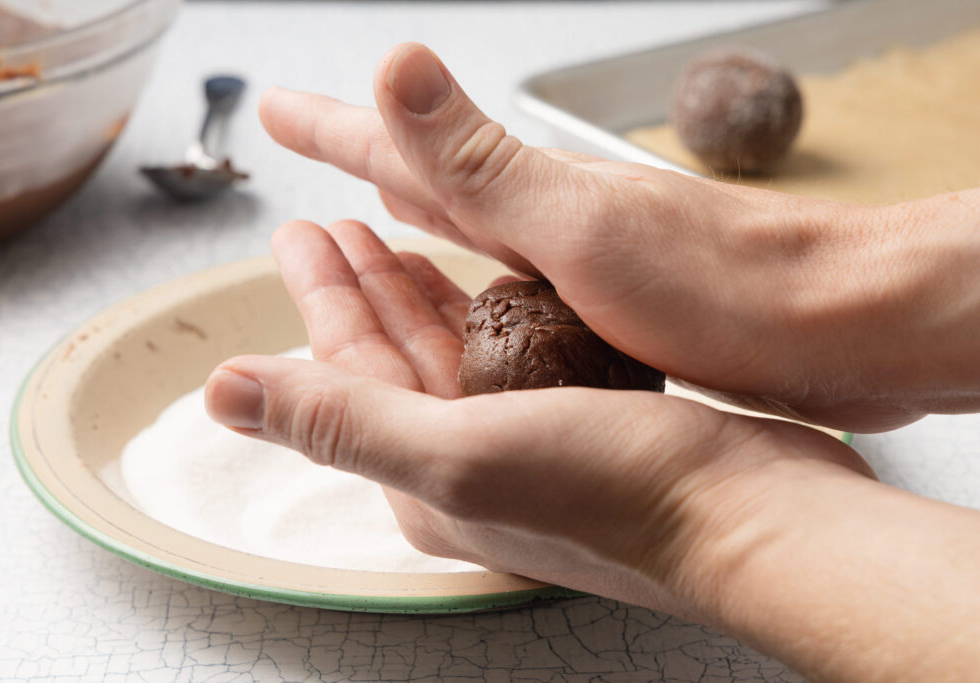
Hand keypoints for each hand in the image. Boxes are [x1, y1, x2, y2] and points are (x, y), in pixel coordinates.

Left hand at [204, 219, 873, 621]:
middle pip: (391, 359)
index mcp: (424, 475)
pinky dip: (490, 312)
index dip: (320, 295)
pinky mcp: (579, 424)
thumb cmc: (619, 493)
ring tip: (395, 241)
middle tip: (332, 225)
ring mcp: (525, 445)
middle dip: (361, 287)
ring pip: (451, 353)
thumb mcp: (457, 453)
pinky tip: (490, 282)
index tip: (299, 231)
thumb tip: (221, 394)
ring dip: (420, 295)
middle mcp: (466, 465)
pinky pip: (512, 357)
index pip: (346, 370)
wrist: (757, 518)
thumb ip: (340, 419)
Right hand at [256, 43, 979, 431]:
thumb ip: (482, 161)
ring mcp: (579, 261)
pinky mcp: (611, 306)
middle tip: (313, 152)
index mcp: (525, 200)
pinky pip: (516, 286)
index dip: (334, 131)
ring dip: (418, 220)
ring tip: (376, 215)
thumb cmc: (721, 285)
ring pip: (475, 235)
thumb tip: (396, 63)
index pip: (404, 153)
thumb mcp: (581, 227)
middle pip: (433, 183)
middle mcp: (547, 220)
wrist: (837, 327)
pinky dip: (480, 278)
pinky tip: (479, 290)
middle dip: (365, 164)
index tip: (275, 109)